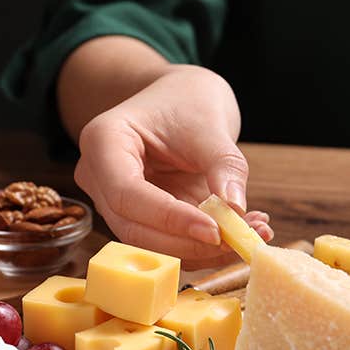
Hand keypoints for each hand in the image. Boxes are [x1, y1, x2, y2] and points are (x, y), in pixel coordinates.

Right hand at [75, 65, 273, 268]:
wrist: (180, 100)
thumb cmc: (187, 101)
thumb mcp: (210, 125)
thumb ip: (223, 165)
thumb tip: (235, 209)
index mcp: (103, 141)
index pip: (127, 194)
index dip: (170, 219)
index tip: (215, 231)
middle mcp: (99, 177)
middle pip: (134, 228)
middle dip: (189, 242)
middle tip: (240, 240)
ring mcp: (115, 201)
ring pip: (151, 243)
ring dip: (201, 250)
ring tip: (250, 234)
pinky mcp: (140, 218)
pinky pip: (168, 242)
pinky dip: (204, 245)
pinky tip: (241, 232)